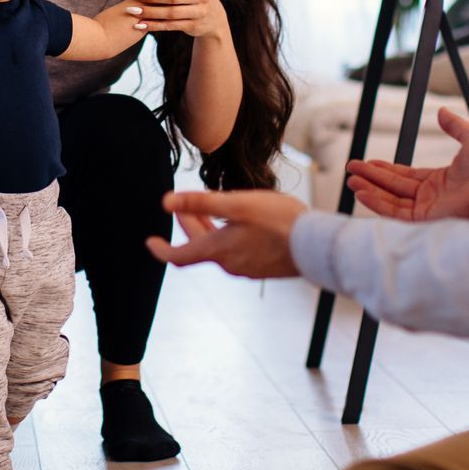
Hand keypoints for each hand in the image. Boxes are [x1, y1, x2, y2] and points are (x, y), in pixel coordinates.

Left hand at [145, 189, 305, 278]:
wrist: (317, 246)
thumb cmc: (279, 221)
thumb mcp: (238, 204)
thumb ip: (201, 203)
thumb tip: (166, 202)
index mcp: (218, 250)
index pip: (179, 256)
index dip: (161, 249)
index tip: (150, 242)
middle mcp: (229, 264)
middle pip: (199, 247)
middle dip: (189, 226)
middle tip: (185, 206)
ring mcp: (247, 267)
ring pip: (219, 248)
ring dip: (210, 229)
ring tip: (213, 209)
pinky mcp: (263, 267)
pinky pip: (237, 252)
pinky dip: (229, 236)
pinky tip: (242, 222)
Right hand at [345, 107, 468, 221]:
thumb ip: (455, 126)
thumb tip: (442, 111)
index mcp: (440, 181)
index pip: (405, 175)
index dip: (385, 169)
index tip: (368, 163)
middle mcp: (431, 197)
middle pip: (393, 186)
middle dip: (371, 177)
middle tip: (351, 170)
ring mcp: (427, 210)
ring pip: (390, 199)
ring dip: (370, 190)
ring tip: (351, 181)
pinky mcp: (425, 220)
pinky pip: (395, 212)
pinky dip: (377, 203)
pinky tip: (362, 193)